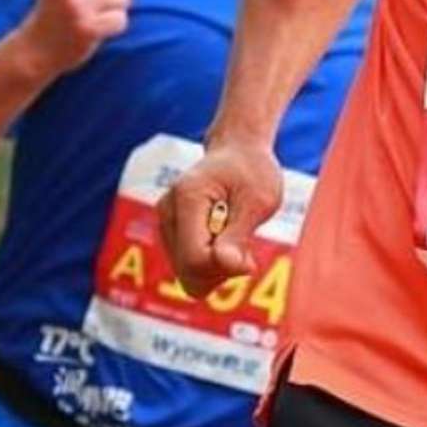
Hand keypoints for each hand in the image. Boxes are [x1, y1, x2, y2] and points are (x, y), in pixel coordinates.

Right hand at [158, 138, 284, 297]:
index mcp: (188, 197)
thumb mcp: (259, 199)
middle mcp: (168, 211)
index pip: (195, 258)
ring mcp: (166, 223)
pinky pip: (189, 269)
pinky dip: (211, 264)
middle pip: (188, 272)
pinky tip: (225, 241)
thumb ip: (240, 233)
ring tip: (234, 238)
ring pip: (187, 276)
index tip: (250, 259)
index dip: (225, 268)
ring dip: (217, 268)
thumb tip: (227, 265)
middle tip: (245, 249)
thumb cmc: (253, 171)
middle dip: (221, 271)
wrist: (239, 151)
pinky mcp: (171, 234)